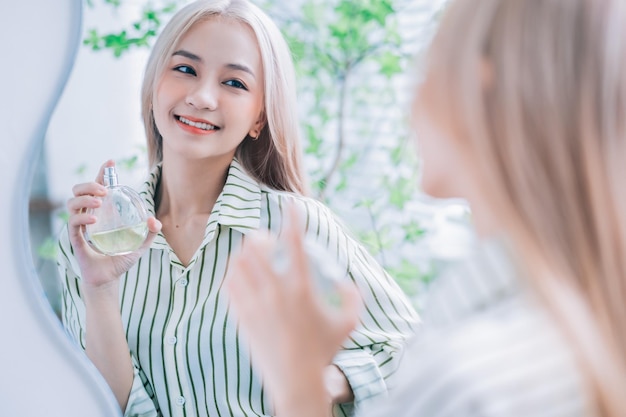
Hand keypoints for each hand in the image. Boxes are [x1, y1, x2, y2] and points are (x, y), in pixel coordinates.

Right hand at [66, 160, 160, 290]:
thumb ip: (150, 232)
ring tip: (100, 202)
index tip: (110, 162)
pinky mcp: (76, 239)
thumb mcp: (140, 244)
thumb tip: (155, 220)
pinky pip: (73, 224)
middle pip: (78, 190)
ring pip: (72, 203)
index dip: (102, 172)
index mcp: (102, 212)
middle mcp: (88, 216)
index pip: (98, 187)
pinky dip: (82, 218)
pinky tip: (93, 220)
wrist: (109, 280)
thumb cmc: (120, 259)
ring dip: (85, 198)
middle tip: (104, 190)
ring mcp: (80, 226)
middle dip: (89, 184)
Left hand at [227, 207, 360, 415]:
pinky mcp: (241, 317)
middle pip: (257, 248)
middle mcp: (275, 292)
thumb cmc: (324, 352)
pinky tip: (239, 276)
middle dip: (259, 236)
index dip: (293, 220)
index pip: (295, 244)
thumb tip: (345, 279)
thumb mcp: (349, 323)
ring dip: (244, 254)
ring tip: (250, 256)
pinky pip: (228, 285)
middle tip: (263, 238)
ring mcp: (255, 304)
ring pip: (238, 264)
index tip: (291, 205)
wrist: (295, 381)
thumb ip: (353, 297)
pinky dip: (232, 275)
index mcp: (302, 288)